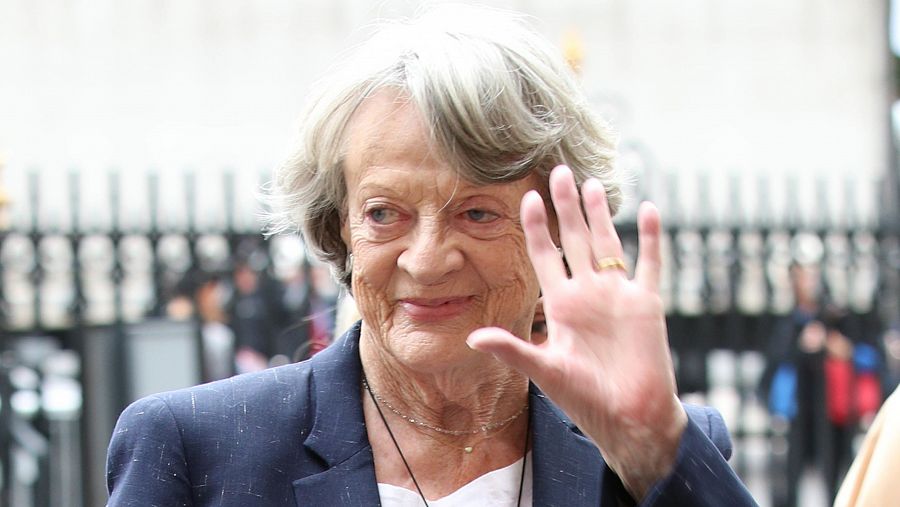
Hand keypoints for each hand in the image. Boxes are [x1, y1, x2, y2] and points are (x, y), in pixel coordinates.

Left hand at [467, 165, 685, 499]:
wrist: (630, 419)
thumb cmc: (585, 399)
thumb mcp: (545, 371)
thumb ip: (513, 349)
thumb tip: (473, 338)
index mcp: (562, 305)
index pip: (545, 256)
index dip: (536, 228)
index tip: (526, 197)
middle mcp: (589, 294)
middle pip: (575, 240)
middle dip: (566, 206)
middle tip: (558, 171)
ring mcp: (618, 295)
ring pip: (608, 243)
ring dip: (600, 214)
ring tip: (592, 183)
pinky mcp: (647, 304)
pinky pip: (649, 263)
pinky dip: (650, 238)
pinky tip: (648, 210)